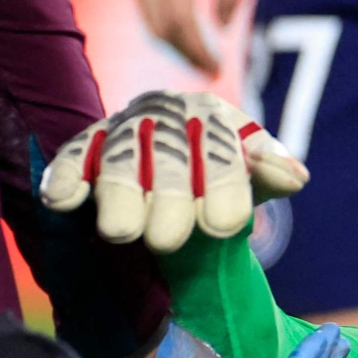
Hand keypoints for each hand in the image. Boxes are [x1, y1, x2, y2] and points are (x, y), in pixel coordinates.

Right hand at [40, 89, 307, 250]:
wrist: (177, 147)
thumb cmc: (218, 168)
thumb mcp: (249, 169)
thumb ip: (269, 172)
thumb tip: (297, 176)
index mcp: (211, 117)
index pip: (221, 150)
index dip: (224, 186)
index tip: (226, 226)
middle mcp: (167, 116)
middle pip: (168, 157)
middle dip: (168, 198)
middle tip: (168, 241)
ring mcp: (124, 128)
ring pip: (120, 159)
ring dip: (119, 194)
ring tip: (121, 232)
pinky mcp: (87, 144)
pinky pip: (73, 156)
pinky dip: (65, 176)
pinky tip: (61, 201)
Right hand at [129, 0, 242, 74]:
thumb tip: (223, 29)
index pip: (180, 23)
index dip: (198, 51)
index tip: (218, 69)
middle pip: (162, 31)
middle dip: (186, 56)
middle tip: (212, 71)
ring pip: (151, 25)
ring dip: (175, 47)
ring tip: (202, 60)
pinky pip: (147, 11)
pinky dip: (166, 30)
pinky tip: (188, 37)